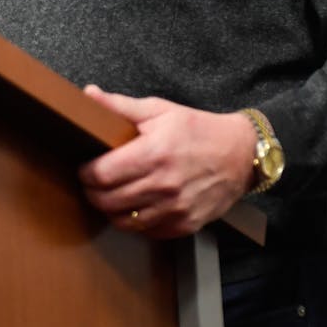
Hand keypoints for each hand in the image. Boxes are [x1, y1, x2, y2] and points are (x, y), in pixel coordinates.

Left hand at [78, 85, 257, 238]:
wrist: (242, 153)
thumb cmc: (198, 129)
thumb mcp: (159, 110)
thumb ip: (120, 106)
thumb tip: (89, 94)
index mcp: (154, 153)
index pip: (102, 174)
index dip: (86, 173)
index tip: (85, 168)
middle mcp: (164, 185)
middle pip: (108, 200)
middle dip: (93, 192)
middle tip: (93, 184)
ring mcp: (176, 208)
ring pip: (124, 221)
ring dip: (111, 210)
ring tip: (110, 196)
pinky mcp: (186, 224)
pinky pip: (148, 232)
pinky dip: (136, 223)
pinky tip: (135, 207)